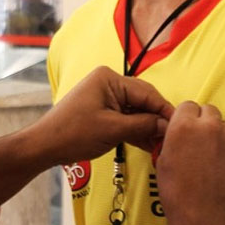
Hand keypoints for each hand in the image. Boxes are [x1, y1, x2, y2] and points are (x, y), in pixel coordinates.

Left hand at [31, 66, 173, 164]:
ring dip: (148, 128)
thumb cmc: (73, 134)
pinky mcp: (103, 111)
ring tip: (163, 145)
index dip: (165, 110)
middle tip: (173, 138)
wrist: (44, 146)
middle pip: (143, 100)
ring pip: (136, 111)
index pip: (147, 93)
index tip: (179, 126)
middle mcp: (109, 83)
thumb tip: (168, 127)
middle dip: (158, 120)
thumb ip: (143, 125)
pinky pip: (126, 118)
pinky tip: (150, 144)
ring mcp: (106, 97)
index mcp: (110, 78)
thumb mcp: (112, 129)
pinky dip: (137, 131)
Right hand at [158, 102, 224, 224]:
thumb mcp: (164, 161)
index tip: (185, 129)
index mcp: (184, 126)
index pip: (187, 106)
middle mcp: (209, 126)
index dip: (185, 118)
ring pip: (224, 126)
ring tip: (211, 158)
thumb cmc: (179, 193)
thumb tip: (178, 130)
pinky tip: (222, 167)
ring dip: (218, 135)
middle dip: (203, 122)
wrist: (204, 219)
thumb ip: (173, 137)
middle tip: (198, 141)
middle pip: (208, 110)